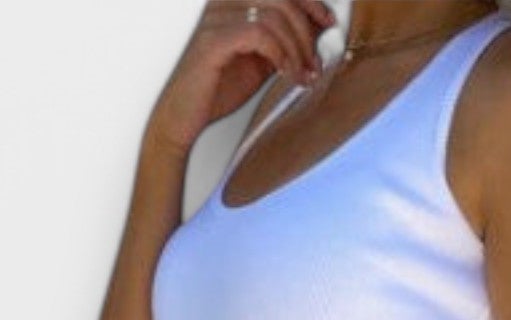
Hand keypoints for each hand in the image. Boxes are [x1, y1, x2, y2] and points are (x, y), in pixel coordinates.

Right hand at [149, 0, 337, 154]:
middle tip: (314, 64)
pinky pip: (258, 33)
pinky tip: (284, 73)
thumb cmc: (218, 89)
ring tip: (301, 75)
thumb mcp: (261, 62)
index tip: (327, 23)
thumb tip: (316, 31)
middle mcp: (224, 1)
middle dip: (306, 32)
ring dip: (296, 48)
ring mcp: (217, 17)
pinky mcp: (213, 40)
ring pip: (274, 16)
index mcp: (235, 0)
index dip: (310, 1)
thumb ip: (283, 43)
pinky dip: (279, 53)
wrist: (183, 117)